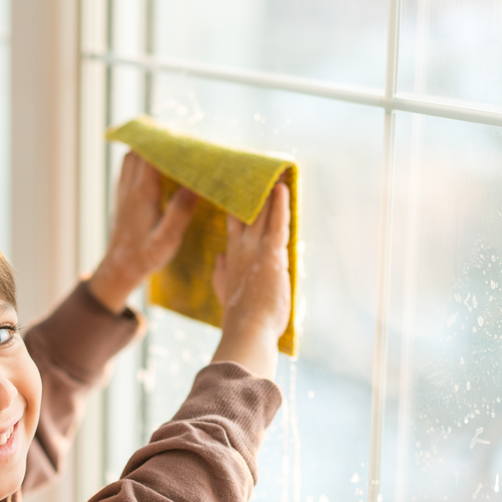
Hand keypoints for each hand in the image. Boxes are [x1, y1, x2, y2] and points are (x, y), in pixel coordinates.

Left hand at [88, 152, 198, 313]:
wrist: (120, 267)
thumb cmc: (146, 255)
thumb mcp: (167, 240)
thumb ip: (179, 213)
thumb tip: (195, 186)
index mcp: (142, 193)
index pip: (151, 154)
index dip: (168, 142)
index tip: (187, 138)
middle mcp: (130, 186)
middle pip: (140, 149)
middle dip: (159, 139)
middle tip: (182, 137)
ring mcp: (123, 189)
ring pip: (132, 155)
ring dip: (148, 146)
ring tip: (169, 143)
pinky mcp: (121, 194)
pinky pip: (128, 166)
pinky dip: (140, 156)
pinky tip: (153, 160)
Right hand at [211, 182, 290, 379]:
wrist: (247, 330)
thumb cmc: (241, 317)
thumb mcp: (225, 292)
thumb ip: (221, 275)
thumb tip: (218, 258)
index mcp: (232, 258)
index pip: (235, 225)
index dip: (238, 207)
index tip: (238, 191)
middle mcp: (241, 249)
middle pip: (248, 213)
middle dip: (253, 193)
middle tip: (256, 171)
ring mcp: (255, 250)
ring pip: (262, 214)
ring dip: (268, 193)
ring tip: (274, 173)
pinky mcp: (271, 254)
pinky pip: (277, 223)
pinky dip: (280, 205)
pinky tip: (283, 188)